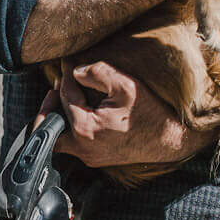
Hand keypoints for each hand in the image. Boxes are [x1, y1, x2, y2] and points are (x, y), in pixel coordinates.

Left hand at [31, 57, 211, 167]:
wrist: (168, 139)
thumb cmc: (149, 112)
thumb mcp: (125, 85)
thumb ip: (97, 73)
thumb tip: (76, 71)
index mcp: (85, 128)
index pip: (65, 95)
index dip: (65, 74)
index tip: (67, 61)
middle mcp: (82, 147)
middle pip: (50, 125)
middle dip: (50, 103)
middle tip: (55, 85)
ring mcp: (89, 156)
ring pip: (60, 137)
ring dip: (60, 116)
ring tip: (66, 97)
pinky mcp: (96, 158)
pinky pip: (73, 142)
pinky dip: (72, 125)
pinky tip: (82, 110)